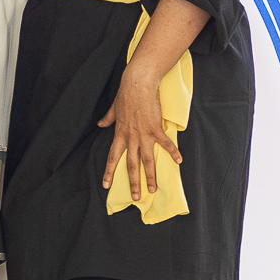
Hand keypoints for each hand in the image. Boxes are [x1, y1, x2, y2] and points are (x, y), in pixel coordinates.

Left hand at [98, 66, 181, 202]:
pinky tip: (178, 161)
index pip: (113, 157)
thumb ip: (108, 118)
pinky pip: (165, 143)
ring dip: (151, 176)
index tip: (106, 185)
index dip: (110, 171)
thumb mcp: (114, 108)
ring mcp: (143, 134)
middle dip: (133, 182)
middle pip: (131, 164)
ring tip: (153, 189)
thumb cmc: (126, 94)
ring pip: (147, 160)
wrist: (138, 83)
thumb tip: (100, 123)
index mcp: (120, 134)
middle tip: (135, 197)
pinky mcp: (155, 128)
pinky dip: (172, 152)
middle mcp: (130, 137)